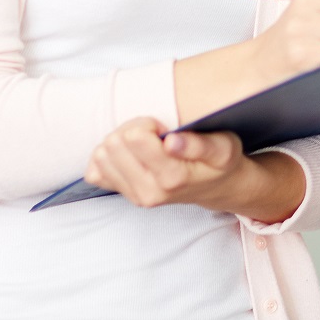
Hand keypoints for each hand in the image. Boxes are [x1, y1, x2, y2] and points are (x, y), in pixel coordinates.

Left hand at [84, 116, 304, 220]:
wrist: (214, 188)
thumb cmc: (219, 163)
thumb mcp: (224, 149)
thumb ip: (199, 145)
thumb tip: (171, 142)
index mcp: (171, 178)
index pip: (134, 137)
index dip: (149, 123)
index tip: (165, 129)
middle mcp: (148, 192)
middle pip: (114, 143)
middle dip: (133, 129)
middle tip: (155, 135)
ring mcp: (133, 196)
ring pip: (101, 155)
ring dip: (121, 141)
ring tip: (145, 144)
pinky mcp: (123, 195)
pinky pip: (95, 171)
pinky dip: (109, 157)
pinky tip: (131, 155)